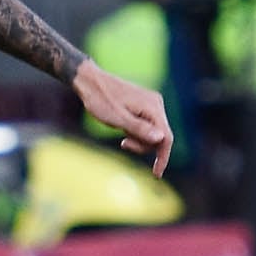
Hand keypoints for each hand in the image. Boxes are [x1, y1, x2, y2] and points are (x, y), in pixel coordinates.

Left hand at [70, 58, 171, 173]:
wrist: (89, 81)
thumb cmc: (100, 100)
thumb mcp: (117, 119)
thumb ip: (139, 129)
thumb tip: (161, 139)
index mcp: (152, 107)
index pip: (166, 137)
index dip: (163, 157)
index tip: (156, 174)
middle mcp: (156, 103)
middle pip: (160, 136)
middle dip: (143, 146)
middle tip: (123, 144)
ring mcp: (150, 103)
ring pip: (153, 132)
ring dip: (139, 140)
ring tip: (121, 135)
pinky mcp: (144, 104)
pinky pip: (147, 125)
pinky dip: (136, 132)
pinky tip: (123, 129)